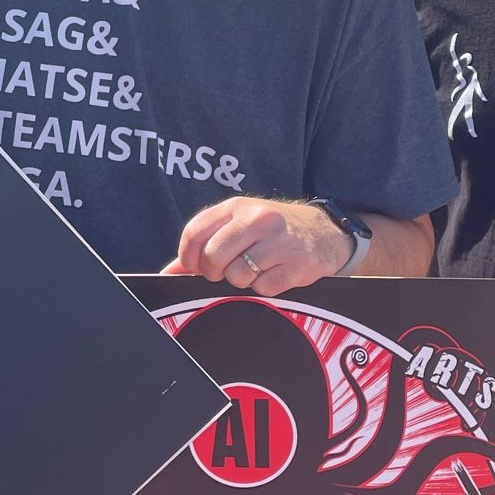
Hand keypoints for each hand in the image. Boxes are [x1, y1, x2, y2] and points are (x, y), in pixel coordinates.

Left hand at [163, 198, 354, 294]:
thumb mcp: (239, 224)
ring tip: (256, 268)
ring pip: (237, 276)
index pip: (194, 233)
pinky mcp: (297, 265)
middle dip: (213, 273)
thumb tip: (168, 272)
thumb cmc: (273, 230)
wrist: (326, 233)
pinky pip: (263, 288)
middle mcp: (257, 219)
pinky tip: (275, 273)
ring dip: (242, 281)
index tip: (195, 267)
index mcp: (237, 206)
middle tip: (226, 271)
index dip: (188, 258)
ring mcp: (279, 242)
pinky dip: (265, 288)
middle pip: (212, 258)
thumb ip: (204, 244)